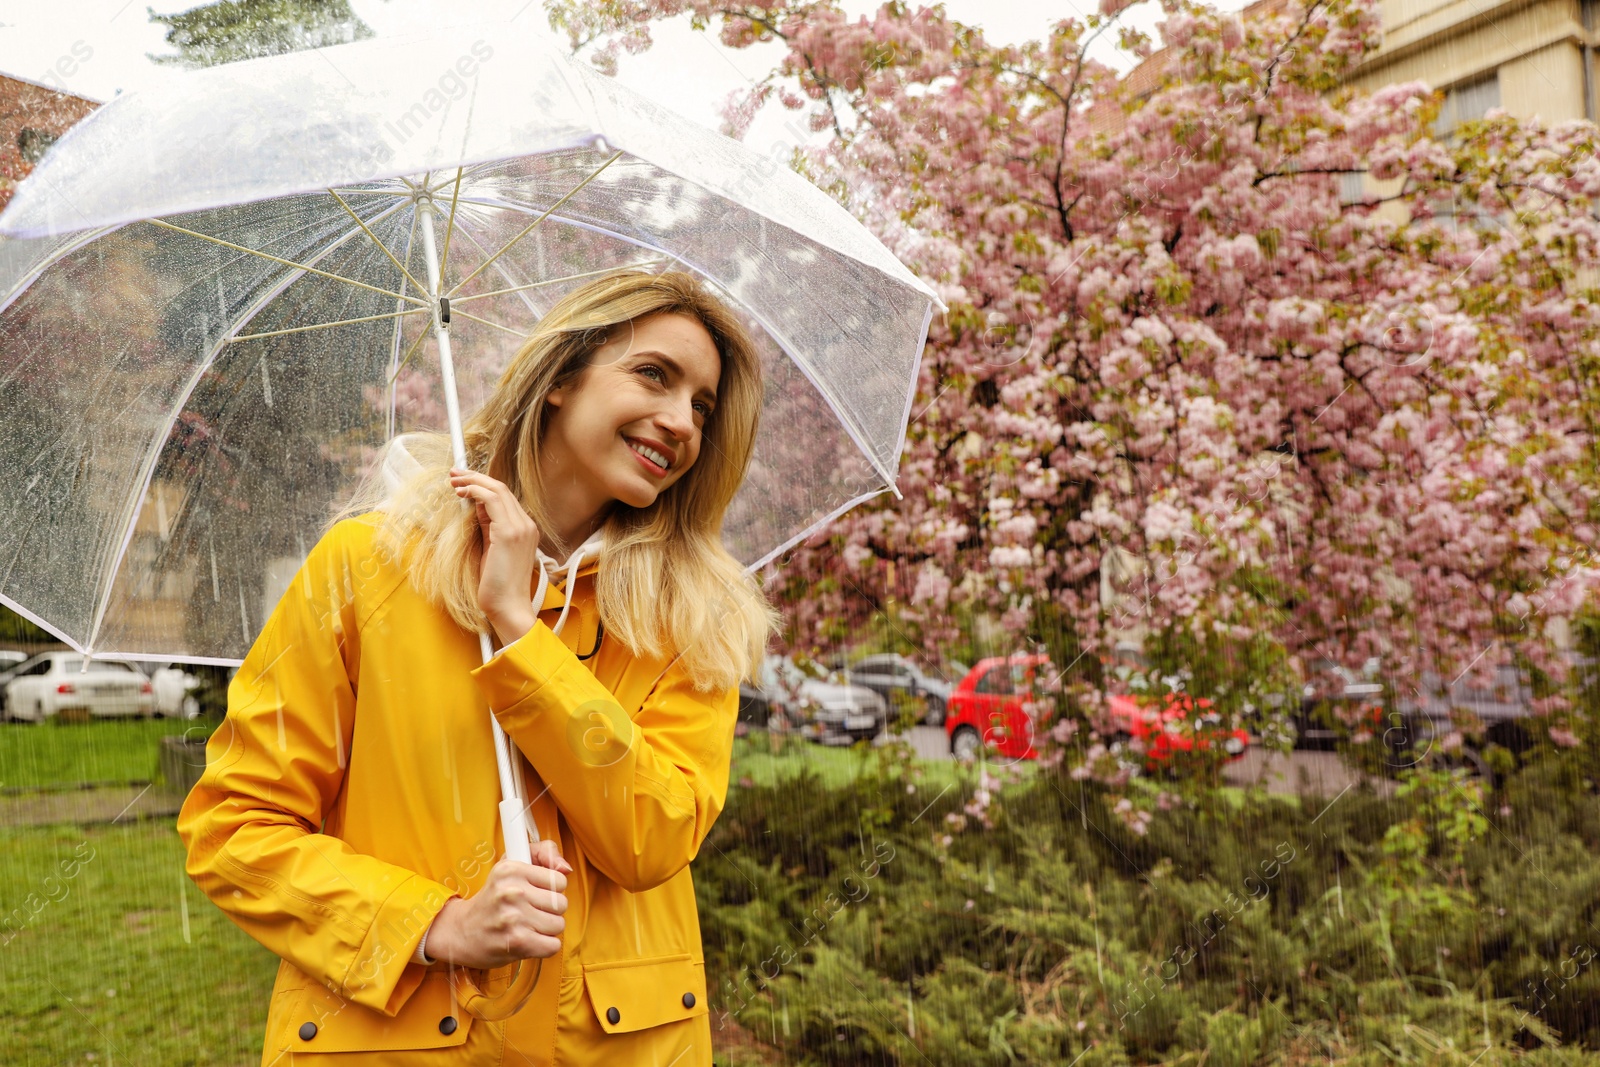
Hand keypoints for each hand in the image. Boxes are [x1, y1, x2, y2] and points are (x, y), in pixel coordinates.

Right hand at [423, 840, 571, 968]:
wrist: (461, 932)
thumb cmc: (492, 898)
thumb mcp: (511, 866)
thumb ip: (543, 855)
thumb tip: (566, 868)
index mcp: (511, 869)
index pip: (559, 880)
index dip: (551, 889)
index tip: (535, 893)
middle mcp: (512, 891)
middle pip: (561, 904)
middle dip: (550, 911)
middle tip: (530, 912)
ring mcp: (514, 918)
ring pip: (559, 924)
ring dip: (547, 929)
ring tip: (528, 926)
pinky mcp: (517, 942)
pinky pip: (553, 945)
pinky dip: (544, 946)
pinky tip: (529, 940)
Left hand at [449, 468, 537, 644]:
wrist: (508, 606)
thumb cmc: (498, 585)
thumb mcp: (492, 549)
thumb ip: (488, 527)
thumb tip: (476, 506)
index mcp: (525, 529)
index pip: (504, 497)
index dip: (482, 485)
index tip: (463, 481)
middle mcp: (526, 525)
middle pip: (501, 489)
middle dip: (475, 477)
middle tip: (455, 473)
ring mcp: (520, 527)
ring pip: (497, 490)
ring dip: (473, 481)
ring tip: (454, 480)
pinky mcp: (509, 533)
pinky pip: (492, 501)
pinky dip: (476, 492)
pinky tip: (462, 493)